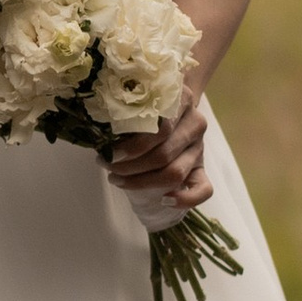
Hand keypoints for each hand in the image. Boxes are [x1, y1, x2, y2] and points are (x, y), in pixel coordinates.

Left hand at [105, 74, 212, 211]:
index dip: (131, 147)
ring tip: (116, 179)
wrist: (172, 108)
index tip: (108, 153)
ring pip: (175, 172)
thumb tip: (96, 137)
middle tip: (107, 166)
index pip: (159, 128)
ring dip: (142, 182)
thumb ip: (124, 115)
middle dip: (129, 166)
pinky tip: (164, 201)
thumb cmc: (145, 107)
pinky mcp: (202, 168)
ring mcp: (200, 147)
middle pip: (163, 153)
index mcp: (180, 99)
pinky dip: (185, 199)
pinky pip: (204, 190)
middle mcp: (195, 122)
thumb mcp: (137, 103)